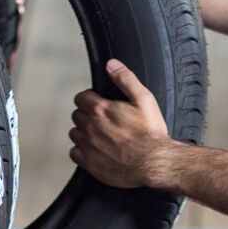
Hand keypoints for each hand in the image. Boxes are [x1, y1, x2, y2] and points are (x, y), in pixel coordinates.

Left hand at [70, 59, 175, 189]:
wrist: (153, 163)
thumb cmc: (150, 135)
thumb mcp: (144, 100)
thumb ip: (126, 79)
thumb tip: (112, 65)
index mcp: (101, 110)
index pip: (81, 98)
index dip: (89, 99)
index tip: (96, 103)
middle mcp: (90, 127)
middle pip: (77, 115)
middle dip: (86, 115)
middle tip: (101, 120)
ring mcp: (88, 146)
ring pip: (74, 133)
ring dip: (83, 132)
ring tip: (98, 135)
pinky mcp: (89, 163)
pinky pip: (74, 153)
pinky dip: (81, 151)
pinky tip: (94, 150)